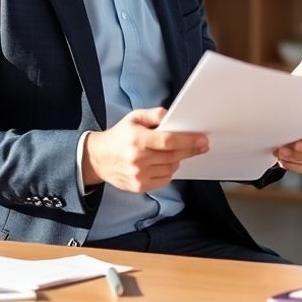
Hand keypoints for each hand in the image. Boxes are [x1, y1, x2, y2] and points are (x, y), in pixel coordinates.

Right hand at [81, 107, 207, 192]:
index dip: (188, 141)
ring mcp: (138, 175)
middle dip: (191, 150)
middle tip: (202, 145)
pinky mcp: (139, 187)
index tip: (202, 140)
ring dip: (177, 160)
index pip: (169, 141)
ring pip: (171, 169)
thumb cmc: (119, 136)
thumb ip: (154, 115)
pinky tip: (163, 164)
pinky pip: (164, 180)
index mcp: (137, 140)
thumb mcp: (134, 118)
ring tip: (173, 153)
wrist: (98, 159)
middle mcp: (138, 159)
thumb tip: (171, 116)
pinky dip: (168, 172)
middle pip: (173, 156)